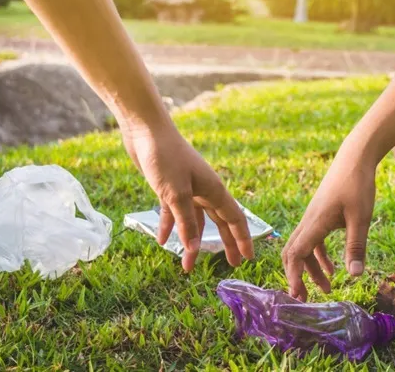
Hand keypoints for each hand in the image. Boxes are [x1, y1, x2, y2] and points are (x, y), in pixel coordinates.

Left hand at [120, 123, 252, 271]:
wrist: (146, 130)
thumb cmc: (165, 157)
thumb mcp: (176, 193)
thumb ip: (186, 222)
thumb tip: (194, 249)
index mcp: (214, 190)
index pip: (235, 219)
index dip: (243, 239)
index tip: (248, 259)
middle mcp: (204, 190)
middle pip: (219, 222)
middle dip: (225, 243)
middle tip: (231, 264)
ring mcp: (187, 189)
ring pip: (194, 221)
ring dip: (191, 241)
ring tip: (187, 265)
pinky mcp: (169, 187)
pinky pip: (173, 213)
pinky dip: (170, 226)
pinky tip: (162, 241)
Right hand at [281, 156, 375, 300]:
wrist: (354, 157)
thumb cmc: (357, 184)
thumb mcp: (360, 218)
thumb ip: (356, 247)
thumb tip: (354, 275)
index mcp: (315, 223)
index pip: (296, 254)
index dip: (294, 276)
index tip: (297, 295)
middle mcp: (308, 221)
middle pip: (293, 253)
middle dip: (296, 277)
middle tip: (304, 299)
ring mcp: (313, 217)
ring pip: (303, 248)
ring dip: (311, 269)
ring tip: (327, 289)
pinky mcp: (320, 215)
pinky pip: (313, 241)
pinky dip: (318, 257)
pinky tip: (333, 269)